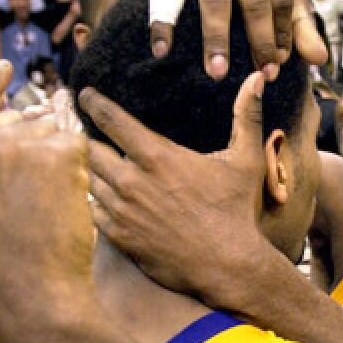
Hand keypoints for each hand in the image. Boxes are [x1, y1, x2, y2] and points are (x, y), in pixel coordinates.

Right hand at [0, 61, 94, 306]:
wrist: (25, 296)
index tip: (5, 69)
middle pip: (10, 118)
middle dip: (27, 146)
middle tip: (31, 198)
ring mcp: (7, 141)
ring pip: (44, 131)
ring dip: (52, 160)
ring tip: (43, 209)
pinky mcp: (52, 150)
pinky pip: (74, 145)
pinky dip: (77, 172)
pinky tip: (64, 204)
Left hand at [79, 72, 270, 303]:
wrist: (227, 264)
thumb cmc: (236, 210)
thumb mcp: (245, 159)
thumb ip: (246, 115)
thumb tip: (257, 78)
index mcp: (157, 157)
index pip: (110, 120)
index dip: (94, 103)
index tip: (85, 95)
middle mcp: (132, 182)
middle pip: (91, 149)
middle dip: (92, 140)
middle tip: (96, 137)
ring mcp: (123, 212)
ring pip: (91, 181)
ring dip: (96, 173)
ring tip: (104, 168)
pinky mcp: (121, 237)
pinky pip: (94, 212)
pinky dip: (99, 203)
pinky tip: (110, 200)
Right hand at [151, 0, 326, 77]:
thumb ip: (298, 19)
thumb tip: (320, 59)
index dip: (282, 33)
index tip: (278, 64)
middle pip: (255, 1)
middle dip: (260, 41)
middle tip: (262, 74)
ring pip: (216, 1)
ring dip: (217, 39)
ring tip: (217, 73)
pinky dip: (162, 24)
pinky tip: (162, 51)